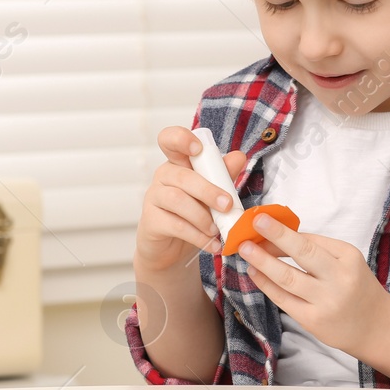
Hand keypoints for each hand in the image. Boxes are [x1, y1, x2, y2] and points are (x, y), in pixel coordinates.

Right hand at [135, 126, 248, 272]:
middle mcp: (163, 177)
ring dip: (202, 216)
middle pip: (182, 176)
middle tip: (228, 205)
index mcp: (178, 163)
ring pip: (177, 200)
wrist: (172, 250)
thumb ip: (223, 175)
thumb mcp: (211, 194)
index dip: (181, 139)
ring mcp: (153, 198)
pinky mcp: (150, 221)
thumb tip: (239, 156)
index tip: (197, 149)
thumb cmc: (194, 215)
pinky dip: (197, 236)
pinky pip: (175, 225)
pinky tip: (211, 244)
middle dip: (208, 191)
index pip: (170, 140)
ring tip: (217, 230)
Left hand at [238, 212, 389, 356]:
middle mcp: (339, 278)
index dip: (284, 231)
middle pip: (303, 253)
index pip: (311, 240)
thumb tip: (278, 238)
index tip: (262, 220)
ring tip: (245, 249)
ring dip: (263, 262)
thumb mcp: (347, 262)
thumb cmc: (356, 287)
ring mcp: (326, 301)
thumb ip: (318, 250)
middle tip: (254, 224)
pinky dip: (266, 285)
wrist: (374, 326)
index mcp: (348, 257)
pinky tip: (254, 273)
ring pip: (288, 278)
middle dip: (276, 236)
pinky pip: (284, 299)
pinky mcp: (313, 320)